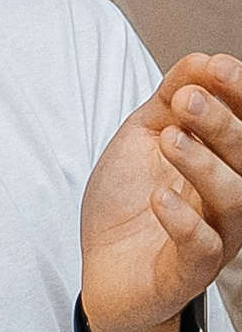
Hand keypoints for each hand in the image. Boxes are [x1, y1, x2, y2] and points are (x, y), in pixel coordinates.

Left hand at [80, 53, 241, 331]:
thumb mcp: (142, 139)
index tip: (216, 67)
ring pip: (234, 200)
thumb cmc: (129, 202)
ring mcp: (216, 237)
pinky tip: (159, 198)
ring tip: (169, 139)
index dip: (240, 95)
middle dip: (222, 124)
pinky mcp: (188, 273)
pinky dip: (183, 221)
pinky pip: (202, 248)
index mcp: (224, 162)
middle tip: (186, 101)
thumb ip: (169, 101)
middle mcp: (230, 199)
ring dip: (204, 166)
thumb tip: (200, 58)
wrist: (103, 270)